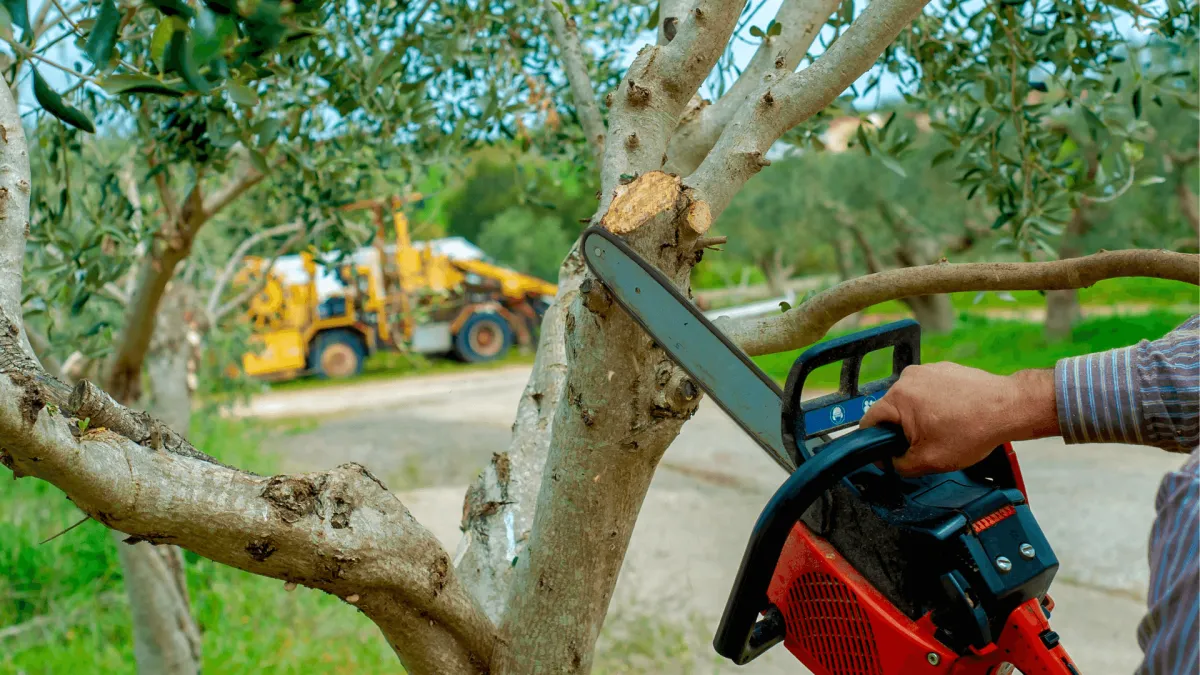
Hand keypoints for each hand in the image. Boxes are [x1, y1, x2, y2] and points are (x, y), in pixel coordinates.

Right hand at [860, 363, 1057, 475]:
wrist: (1009, 408)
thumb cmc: (973, 430)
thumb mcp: (929, 461)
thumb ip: (899, 465)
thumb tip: (890, 462)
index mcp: (898, 397)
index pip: (868, 422)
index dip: (874, 444)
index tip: (888, 455)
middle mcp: (908, 378)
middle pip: (891, 411)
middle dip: (903, 430)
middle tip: (925, 446)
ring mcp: (927, 370)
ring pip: (911, 401)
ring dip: (920, 417)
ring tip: (945, 430)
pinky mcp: (944, 369)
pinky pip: (929, 391)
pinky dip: (937, 405)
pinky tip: (955, 418)